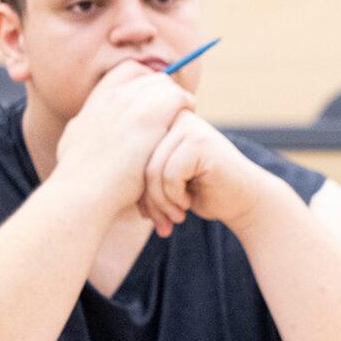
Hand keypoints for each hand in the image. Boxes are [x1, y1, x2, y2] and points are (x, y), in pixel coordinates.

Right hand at [53, 60, 193, 211]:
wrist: (83, 190)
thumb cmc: (81, 179)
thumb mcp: (75, 144)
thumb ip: (88, 129)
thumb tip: (85, 128)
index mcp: (95, 102)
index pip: (126, 73)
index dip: (144, 83)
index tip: (154, 102)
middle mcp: (111, 97)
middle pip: (147, 76)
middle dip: (163, 90)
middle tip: (175, 108)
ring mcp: (128, 103)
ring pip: (163, 84)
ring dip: (176, 98)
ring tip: (185, 113)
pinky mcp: (148, 116)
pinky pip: (178, 97)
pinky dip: (187, 105)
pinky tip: (189, 120)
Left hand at [137, 112, 284, 237]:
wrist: (246, 202)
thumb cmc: (202, 193)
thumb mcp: (164, 177)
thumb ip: (140, 167)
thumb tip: (94, 178)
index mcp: (160, 120)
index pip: (129, 153)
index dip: (133, 187)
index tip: (145, 214)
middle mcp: (173, 118)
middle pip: (137, 161)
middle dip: (145, 198)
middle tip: (156, 223)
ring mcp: (189, 127)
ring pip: (151, 169)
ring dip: (160, 202)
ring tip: (172, 219)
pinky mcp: (200, 143)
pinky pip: (169, 174)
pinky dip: (175, 198)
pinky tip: (187, 207)